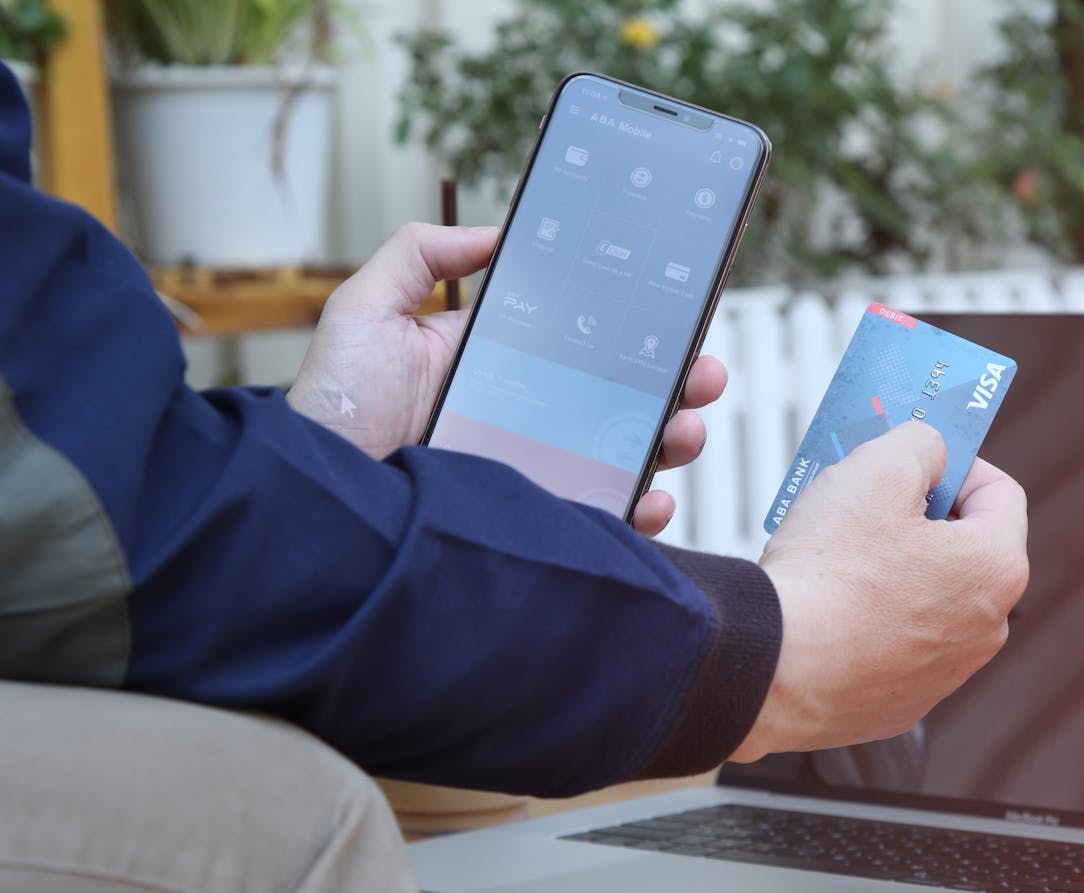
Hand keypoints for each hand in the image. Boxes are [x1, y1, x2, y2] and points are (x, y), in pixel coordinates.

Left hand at [287, 222, 724, 535]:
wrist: (320, 501)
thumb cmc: (333, 407)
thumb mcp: (364, 311)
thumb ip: (418, 256)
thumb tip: (493, 233)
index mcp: (507, 362)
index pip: (588, 340)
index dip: (638, 328)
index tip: (674, 311)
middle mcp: (533, 414)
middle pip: (627, 395)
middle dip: (681, 381)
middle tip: (701, 373)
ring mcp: (540, 469)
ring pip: (630, 451)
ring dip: (675, 436)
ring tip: (684, 428)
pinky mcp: (538, 519)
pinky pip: (606, 515)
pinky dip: (644, 508)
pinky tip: (651, 495)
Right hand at [733, 422, 1029, 760]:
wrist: (773, 669)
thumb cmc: (826, 576)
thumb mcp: (878, 467)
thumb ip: (921, 443)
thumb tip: (930, 451)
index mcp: (996, 568)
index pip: (1000, 493)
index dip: (957, 465)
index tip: (920, 463)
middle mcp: (987, 628)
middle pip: (965, 548)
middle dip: (922, 519)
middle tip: (871, 502)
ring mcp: (946, 671)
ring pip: (930, 597)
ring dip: (896, 570)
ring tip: (840, 555)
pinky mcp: (903, 701)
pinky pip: (897, 642)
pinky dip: (873, 620)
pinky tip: (830, 606)